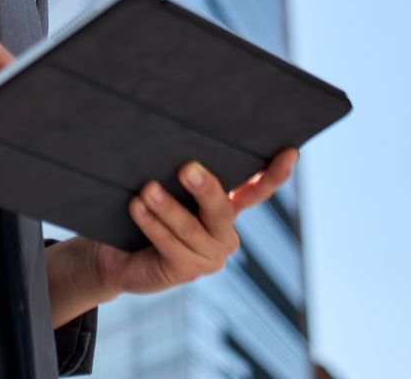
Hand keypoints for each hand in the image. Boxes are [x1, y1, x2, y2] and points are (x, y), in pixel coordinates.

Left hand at [86, 148, 298, 297]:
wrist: (120, 256)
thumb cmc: (146, 210)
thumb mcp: (167, 189)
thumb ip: (179, 175)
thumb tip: (175, 140)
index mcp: (227, 209)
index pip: (257, 191)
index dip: (274, 174)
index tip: (290, 152)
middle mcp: (224, 234)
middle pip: (222, 209)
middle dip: (206, 189)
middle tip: (187, 169)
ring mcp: (209, 256)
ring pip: (190, 228)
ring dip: (166, 207)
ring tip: (147, 189)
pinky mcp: (187, 271)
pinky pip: (170, 245)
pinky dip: (152, 224)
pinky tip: (137, 207)